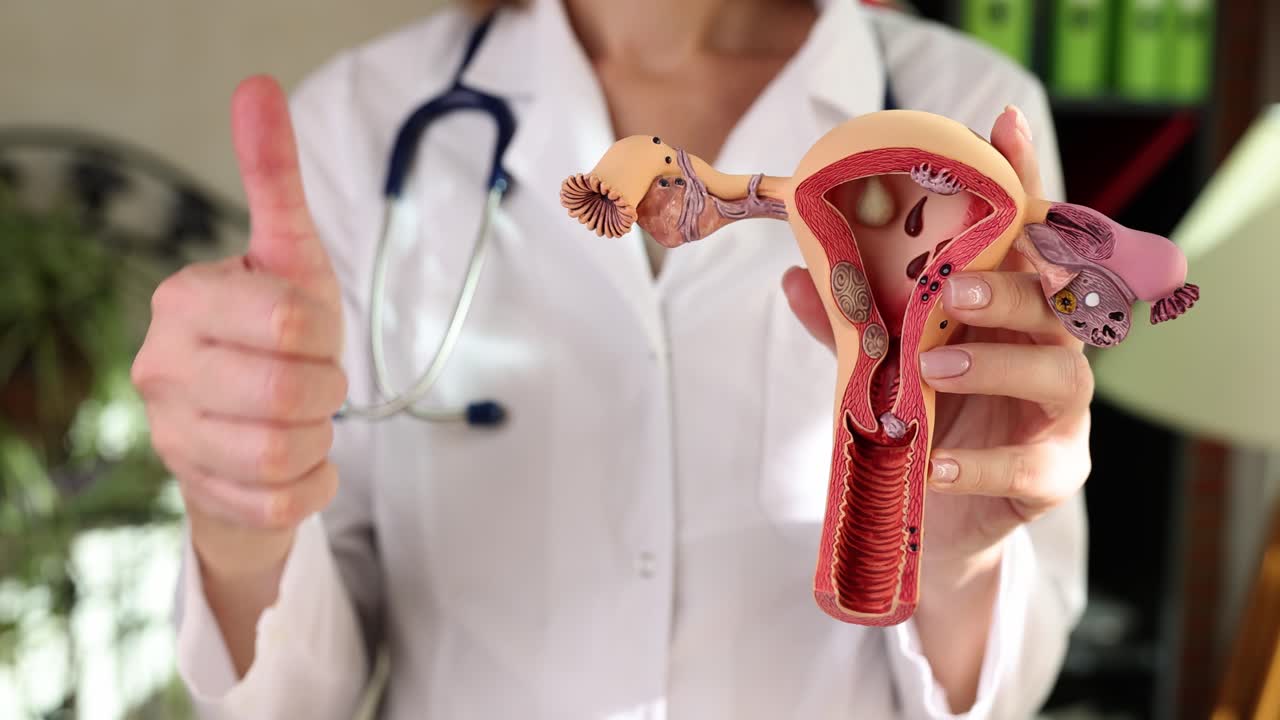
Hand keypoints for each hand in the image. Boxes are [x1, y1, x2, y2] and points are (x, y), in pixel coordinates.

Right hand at [132, 76, 345, 580]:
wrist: (252, 419)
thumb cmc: (278, 331)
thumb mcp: (287, 254)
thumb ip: (272, 177)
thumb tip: (256, 85)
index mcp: (183, 299)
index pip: (291, 320)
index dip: (323, 333)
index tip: (310, 333)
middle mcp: (160, 366)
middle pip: (289, 394)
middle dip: (326, 389)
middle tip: (315, 380)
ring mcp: (171, 436)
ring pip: (284, 454)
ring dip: (320, 437)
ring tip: (304, 418)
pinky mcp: (196, 492)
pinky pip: (281, 503)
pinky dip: (313, 485)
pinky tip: (301, 461)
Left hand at [781, 106, 1091, 584]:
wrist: (935, 521)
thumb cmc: (921, 420)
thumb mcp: (882, 365)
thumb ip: (853, 324)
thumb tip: (797, 275)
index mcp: (1011, 309)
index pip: (1026, 238)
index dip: (1022, 182)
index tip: (1003, 127)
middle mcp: (1048, 349)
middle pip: (1058, 300)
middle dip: (1014, 285)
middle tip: (955, 290)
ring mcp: (1059, 415)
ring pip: (1060, 373)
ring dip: (998, 365)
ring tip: (934, 369)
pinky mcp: (1054, 476)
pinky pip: (1029, 467)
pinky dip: (979, 462)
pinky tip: (933, 464)